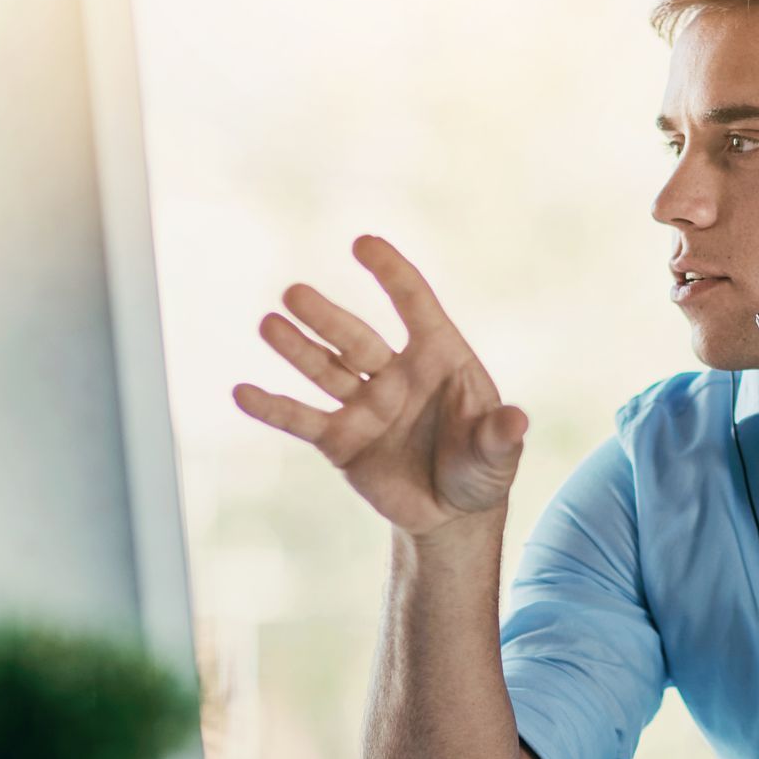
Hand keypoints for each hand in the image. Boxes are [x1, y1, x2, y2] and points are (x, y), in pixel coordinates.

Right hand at [233, 235, 527, 536]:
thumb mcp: (496, 457)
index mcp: (440, 359)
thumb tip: (516, 422)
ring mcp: (365, 405)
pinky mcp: (340, 440)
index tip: (362, 244)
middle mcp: (396, 374)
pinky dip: (273, 408)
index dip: (392, 274)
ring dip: (296, 349)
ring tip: (268, 324)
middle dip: (327, 318)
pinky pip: (303, 419)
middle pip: (356, 339)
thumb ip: (498, 438)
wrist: (450, 514)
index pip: (415, 306)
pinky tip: (242, 392)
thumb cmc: (481, 470)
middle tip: (294, 294)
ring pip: (325, 370)